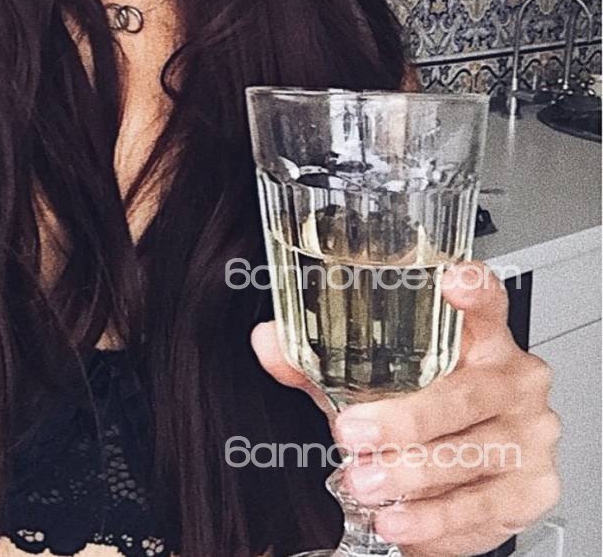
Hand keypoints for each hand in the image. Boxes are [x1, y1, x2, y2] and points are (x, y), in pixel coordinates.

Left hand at [251, 261, 560, 555]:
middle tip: (352, 433)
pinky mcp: (533, 489)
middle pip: (466, 394)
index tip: (452, 281)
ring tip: (367, 485)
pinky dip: (436, 520)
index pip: (488, 301)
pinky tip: (402, 522)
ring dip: (413, 477)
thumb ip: (319, 361)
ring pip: (473, 456)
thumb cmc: (428, 408)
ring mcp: (530, 435)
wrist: (471, 470)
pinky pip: (483, 508)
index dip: (475, 289)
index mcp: (482, 339)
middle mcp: (514, 380)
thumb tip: (268, 342)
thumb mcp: (373, 379)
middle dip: (404, 420)